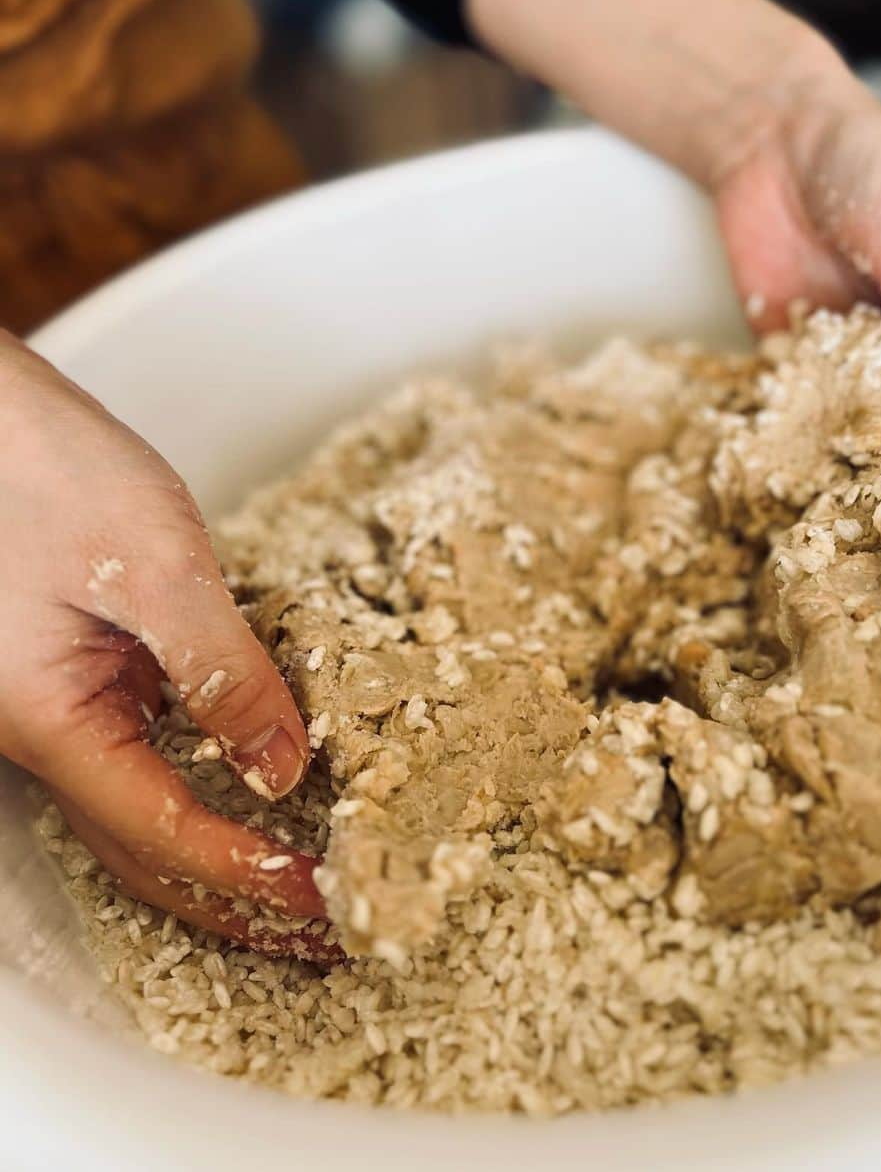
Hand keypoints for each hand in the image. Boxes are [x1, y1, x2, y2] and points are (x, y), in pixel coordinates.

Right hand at [0, 331, 335, 959]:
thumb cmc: (40, 465)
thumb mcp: (151, 563)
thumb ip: (220, 668)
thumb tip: (283, 766)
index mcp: (54, 720)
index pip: (161, 830)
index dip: (244, 872)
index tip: (323, 896)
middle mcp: (50, 731)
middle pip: (146, 851)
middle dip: (234, 900)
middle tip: (325, 931)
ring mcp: (59, 706)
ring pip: (141, 814)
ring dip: (220, 857)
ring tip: (300, 891)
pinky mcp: (80, 672)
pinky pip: (143, 756)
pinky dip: (203, 789)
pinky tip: (254, 793)